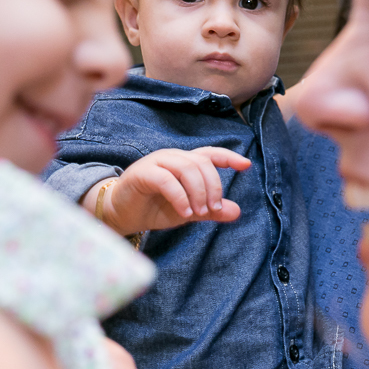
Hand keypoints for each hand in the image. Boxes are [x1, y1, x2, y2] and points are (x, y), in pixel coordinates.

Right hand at [91, 147, 250, 234]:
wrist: (122, 214)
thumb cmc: (154, 208)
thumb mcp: (188, 211)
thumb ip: (210, 211)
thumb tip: (236, 212)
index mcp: (185, 162)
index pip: (210, 154)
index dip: (229, 157)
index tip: (246, 166)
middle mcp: (173, 157)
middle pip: (202, 163)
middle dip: (213, 186)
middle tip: (213, 209)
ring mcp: (157, 162)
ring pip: (186, 168)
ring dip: (198, 192)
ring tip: (198, 213)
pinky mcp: (142, 173)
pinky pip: (166, 180)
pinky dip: (179, 196)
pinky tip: (184, 212)